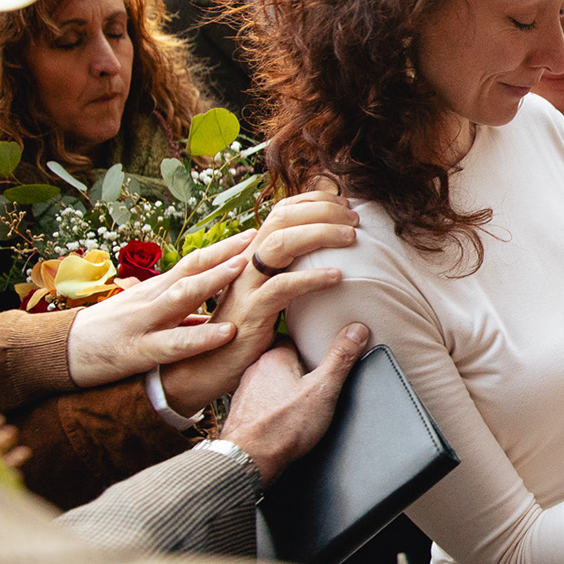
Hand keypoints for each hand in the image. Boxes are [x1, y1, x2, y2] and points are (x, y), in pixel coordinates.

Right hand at [66, 234, 255, 387]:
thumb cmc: (110, 334)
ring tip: (244, 268)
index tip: (255, 233)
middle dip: (226, 252)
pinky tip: (227, 332)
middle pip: (192, 268)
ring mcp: (144, 322)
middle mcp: (152, 298)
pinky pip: (175, 343)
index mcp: (157, 290)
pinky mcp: (138, 351)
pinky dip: (202, 336)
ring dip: (214, 281)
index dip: (224, 246)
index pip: (195, 260)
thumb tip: (222, 315)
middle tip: (260, 236)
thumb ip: (184, 314)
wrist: (60, 352)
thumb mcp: (149, 317)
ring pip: (183, 297)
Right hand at [157, 191, 359, 414]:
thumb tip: (326, 253)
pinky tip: (337, 276)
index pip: (282, 211)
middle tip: (354, 217)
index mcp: (250, 253)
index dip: (313, 201)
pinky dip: (312, 278)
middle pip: (282, 219)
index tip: (344, 202)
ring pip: (280, 244)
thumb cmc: (246, 326)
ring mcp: (246, 285)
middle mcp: (244, 262)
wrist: (209, 363)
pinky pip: (283, 287)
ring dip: (320, 234)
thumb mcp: (268, 290)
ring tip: (351, 237)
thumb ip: (288, 269)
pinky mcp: (251, 311)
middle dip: (322, 211)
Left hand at [219, 324, 369, 480]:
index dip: (309, 346)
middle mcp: (254, 371)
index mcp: (274, 358)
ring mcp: (245, 393)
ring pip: (269, 383)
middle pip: (281, 361)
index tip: (320, 353)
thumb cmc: (282, 427)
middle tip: (315, 381)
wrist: (248, 460)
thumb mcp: (323, 389)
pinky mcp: (242, 414)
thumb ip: (340, 358)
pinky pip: (261, 404)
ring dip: (282, 389)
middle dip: (297, 369)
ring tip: (299, 402)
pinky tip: (283, 420)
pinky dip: (272, 408)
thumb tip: (356, 330)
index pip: (293, 340)